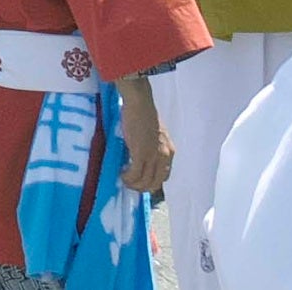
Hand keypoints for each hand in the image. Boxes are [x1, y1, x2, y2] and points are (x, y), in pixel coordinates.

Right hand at [116, 76, 170, 198]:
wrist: (140, 104)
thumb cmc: (145, 114)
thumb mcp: (155, 134)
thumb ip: (153, 147)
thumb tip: (143, 156)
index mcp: (169, 152)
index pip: (163, 176)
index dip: (151, 181)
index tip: (139, 179)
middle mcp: (164, 157)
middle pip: (155, 183)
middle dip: (142, 187)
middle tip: (130, 183)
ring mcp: (153, 156)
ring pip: (145, 182)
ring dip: (133, 184)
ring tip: (124, 179)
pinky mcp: (141, 154)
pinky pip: (135, 174)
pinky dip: (127, 178)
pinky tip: (121, 174)